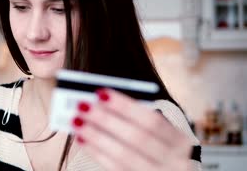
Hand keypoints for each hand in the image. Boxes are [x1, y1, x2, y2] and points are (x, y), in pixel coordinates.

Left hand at [71, 88, 193, 170]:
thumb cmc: (159, 150)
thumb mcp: (159, 136)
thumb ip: (136, 120)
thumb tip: (101, 101)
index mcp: (180, 142)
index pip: (152, 120)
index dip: (126, 106)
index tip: (100, 93)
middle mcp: (174, 161)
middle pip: (137, 137)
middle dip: (106, 119)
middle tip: (81, 105)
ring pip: (123, 155)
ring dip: (96, 136)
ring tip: (76, 121)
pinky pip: (115, 169)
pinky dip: (96, 152)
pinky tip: (82, 139)